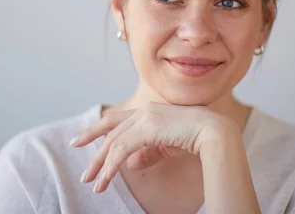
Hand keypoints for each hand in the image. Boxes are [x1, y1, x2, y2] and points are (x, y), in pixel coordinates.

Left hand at [69, 102, 226, 192]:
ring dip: (102, 165)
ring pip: (114, 142)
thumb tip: (130, 164)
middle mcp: (144, 111)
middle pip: (110, 129)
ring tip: (94, 184)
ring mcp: (145, 117)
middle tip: (84, 171)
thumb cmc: (196, 139)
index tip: (80, 140)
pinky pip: (122, 149)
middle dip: (93, 149)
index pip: (116, 119)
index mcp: (149, 112)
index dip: (97, 129)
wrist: (214, 132)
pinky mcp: (147, 128)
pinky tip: (106, 178)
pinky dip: (112, 165)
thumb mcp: (166, 147)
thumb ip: (147, 153)